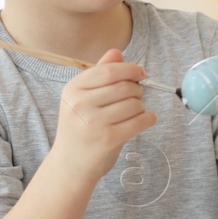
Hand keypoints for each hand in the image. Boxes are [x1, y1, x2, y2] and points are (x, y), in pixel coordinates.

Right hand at [53, 49, 156, 185]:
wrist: (69, 165)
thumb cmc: (80, 128)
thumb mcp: (83, 98)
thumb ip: (100, 75)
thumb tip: (117, 52)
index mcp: (73, 89)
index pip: (109, 70)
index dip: (130, 69)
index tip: (141, 73)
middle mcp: (80, 103)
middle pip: (125, 86)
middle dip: (137, 90)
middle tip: (136, 98)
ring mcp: (92, 122)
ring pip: (134, 104)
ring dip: (141, 108)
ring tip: (134, 114)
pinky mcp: (106, 139)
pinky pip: (139, 121)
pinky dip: (148, 119)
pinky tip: (148, 120)